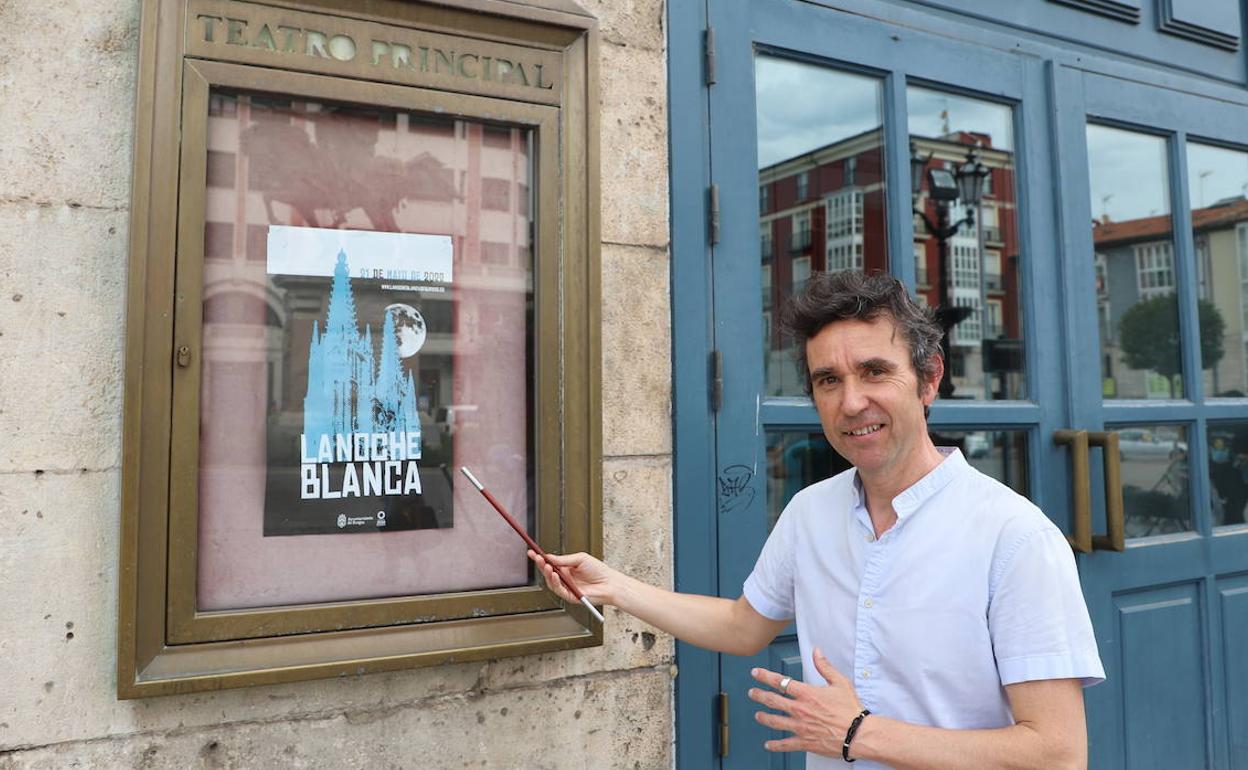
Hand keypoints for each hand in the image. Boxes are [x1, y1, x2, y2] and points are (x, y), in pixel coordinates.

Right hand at [526, 550, 618, 606]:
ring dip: (547, 573)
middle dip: (541, 564)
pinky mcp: (570, 596)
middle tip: (537, 558)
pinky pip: (559, 589)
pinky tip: (554, 575)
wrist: (609, 583)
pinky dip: (555, 582)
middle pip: (548, 572)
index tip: (533, 552)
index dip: (541, 558)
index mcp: (567, 568)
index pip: (550, 563)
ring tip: (546, 565)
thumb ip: (564, 559)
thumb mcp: (580, 559)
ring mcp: (567, 587)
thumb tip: (550, 557)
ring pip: (551, 581)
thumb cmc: (598, 570)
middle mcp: (565, 578)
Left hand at [747, 648, 865, 756]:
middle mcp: (800, 710)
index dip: (765, 676)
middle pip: (772, 701)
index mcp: (807, 694)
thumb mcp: (840, 682)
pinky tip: (768, 745)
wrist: (858, 734)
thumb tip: (817, 652)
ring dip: (763, 717)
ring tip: (758, 715)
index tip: (756, 673)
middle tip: (752, 693)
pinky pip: (785, 744)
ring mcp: (800, 727)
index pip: (780, 682)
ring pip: (774, 722)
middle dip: (759, 695)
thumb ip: (825, 666)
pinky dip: (775, 745)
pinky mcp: (805, 742)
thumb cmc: (851, 709)